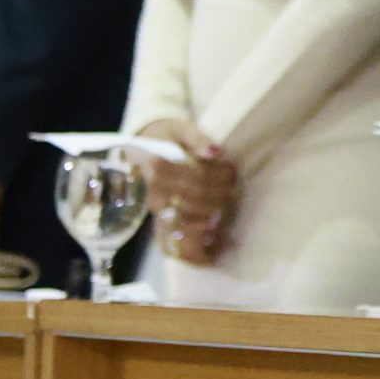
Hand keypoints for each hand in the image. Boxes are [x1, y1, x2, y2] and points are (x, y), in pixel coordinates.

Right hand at [146, 131, 236, 267]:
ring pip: (179, 228)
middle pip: (189, 202)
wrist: (146, 150)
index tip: (232, 170)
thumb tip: (215, 152)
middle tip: (233, 187)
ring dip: (204, 227)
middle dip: (217, 197)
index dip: (215, 176)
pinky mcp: (162, 227)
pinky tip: (212, 242)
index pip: (189, 177)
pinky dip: (193, 249)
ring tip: (220, 223)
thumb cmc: (169, 139)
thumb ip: (198, 139)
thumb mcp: (182, 129)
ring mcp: (157, 213)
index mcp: (156, 168)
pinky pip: (172, 247)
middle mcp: (153, 194)